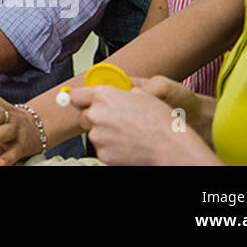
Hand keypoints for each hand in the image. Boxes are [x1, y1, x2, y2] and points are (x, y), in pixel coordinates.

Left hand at [68, 84, 216, 164]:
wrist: (170, 147)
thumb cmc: (160, 121)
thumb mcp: (141, 95)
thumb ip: (119, 93)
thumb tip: (112, 94)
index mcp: (104, 96)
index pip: (75, 95)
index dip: (78, 99)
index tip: (78, 101)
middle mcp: (96, 114)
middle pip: (83, 116)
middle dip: (95, 119)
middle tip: (114, 122)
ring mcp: (98, 136)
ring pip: (94, 134)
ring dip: (105, 134)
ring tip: (128, 135)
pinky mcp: (102, 154)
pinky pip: (102, 149)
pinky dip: (112, 148)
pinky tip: (128, 145)